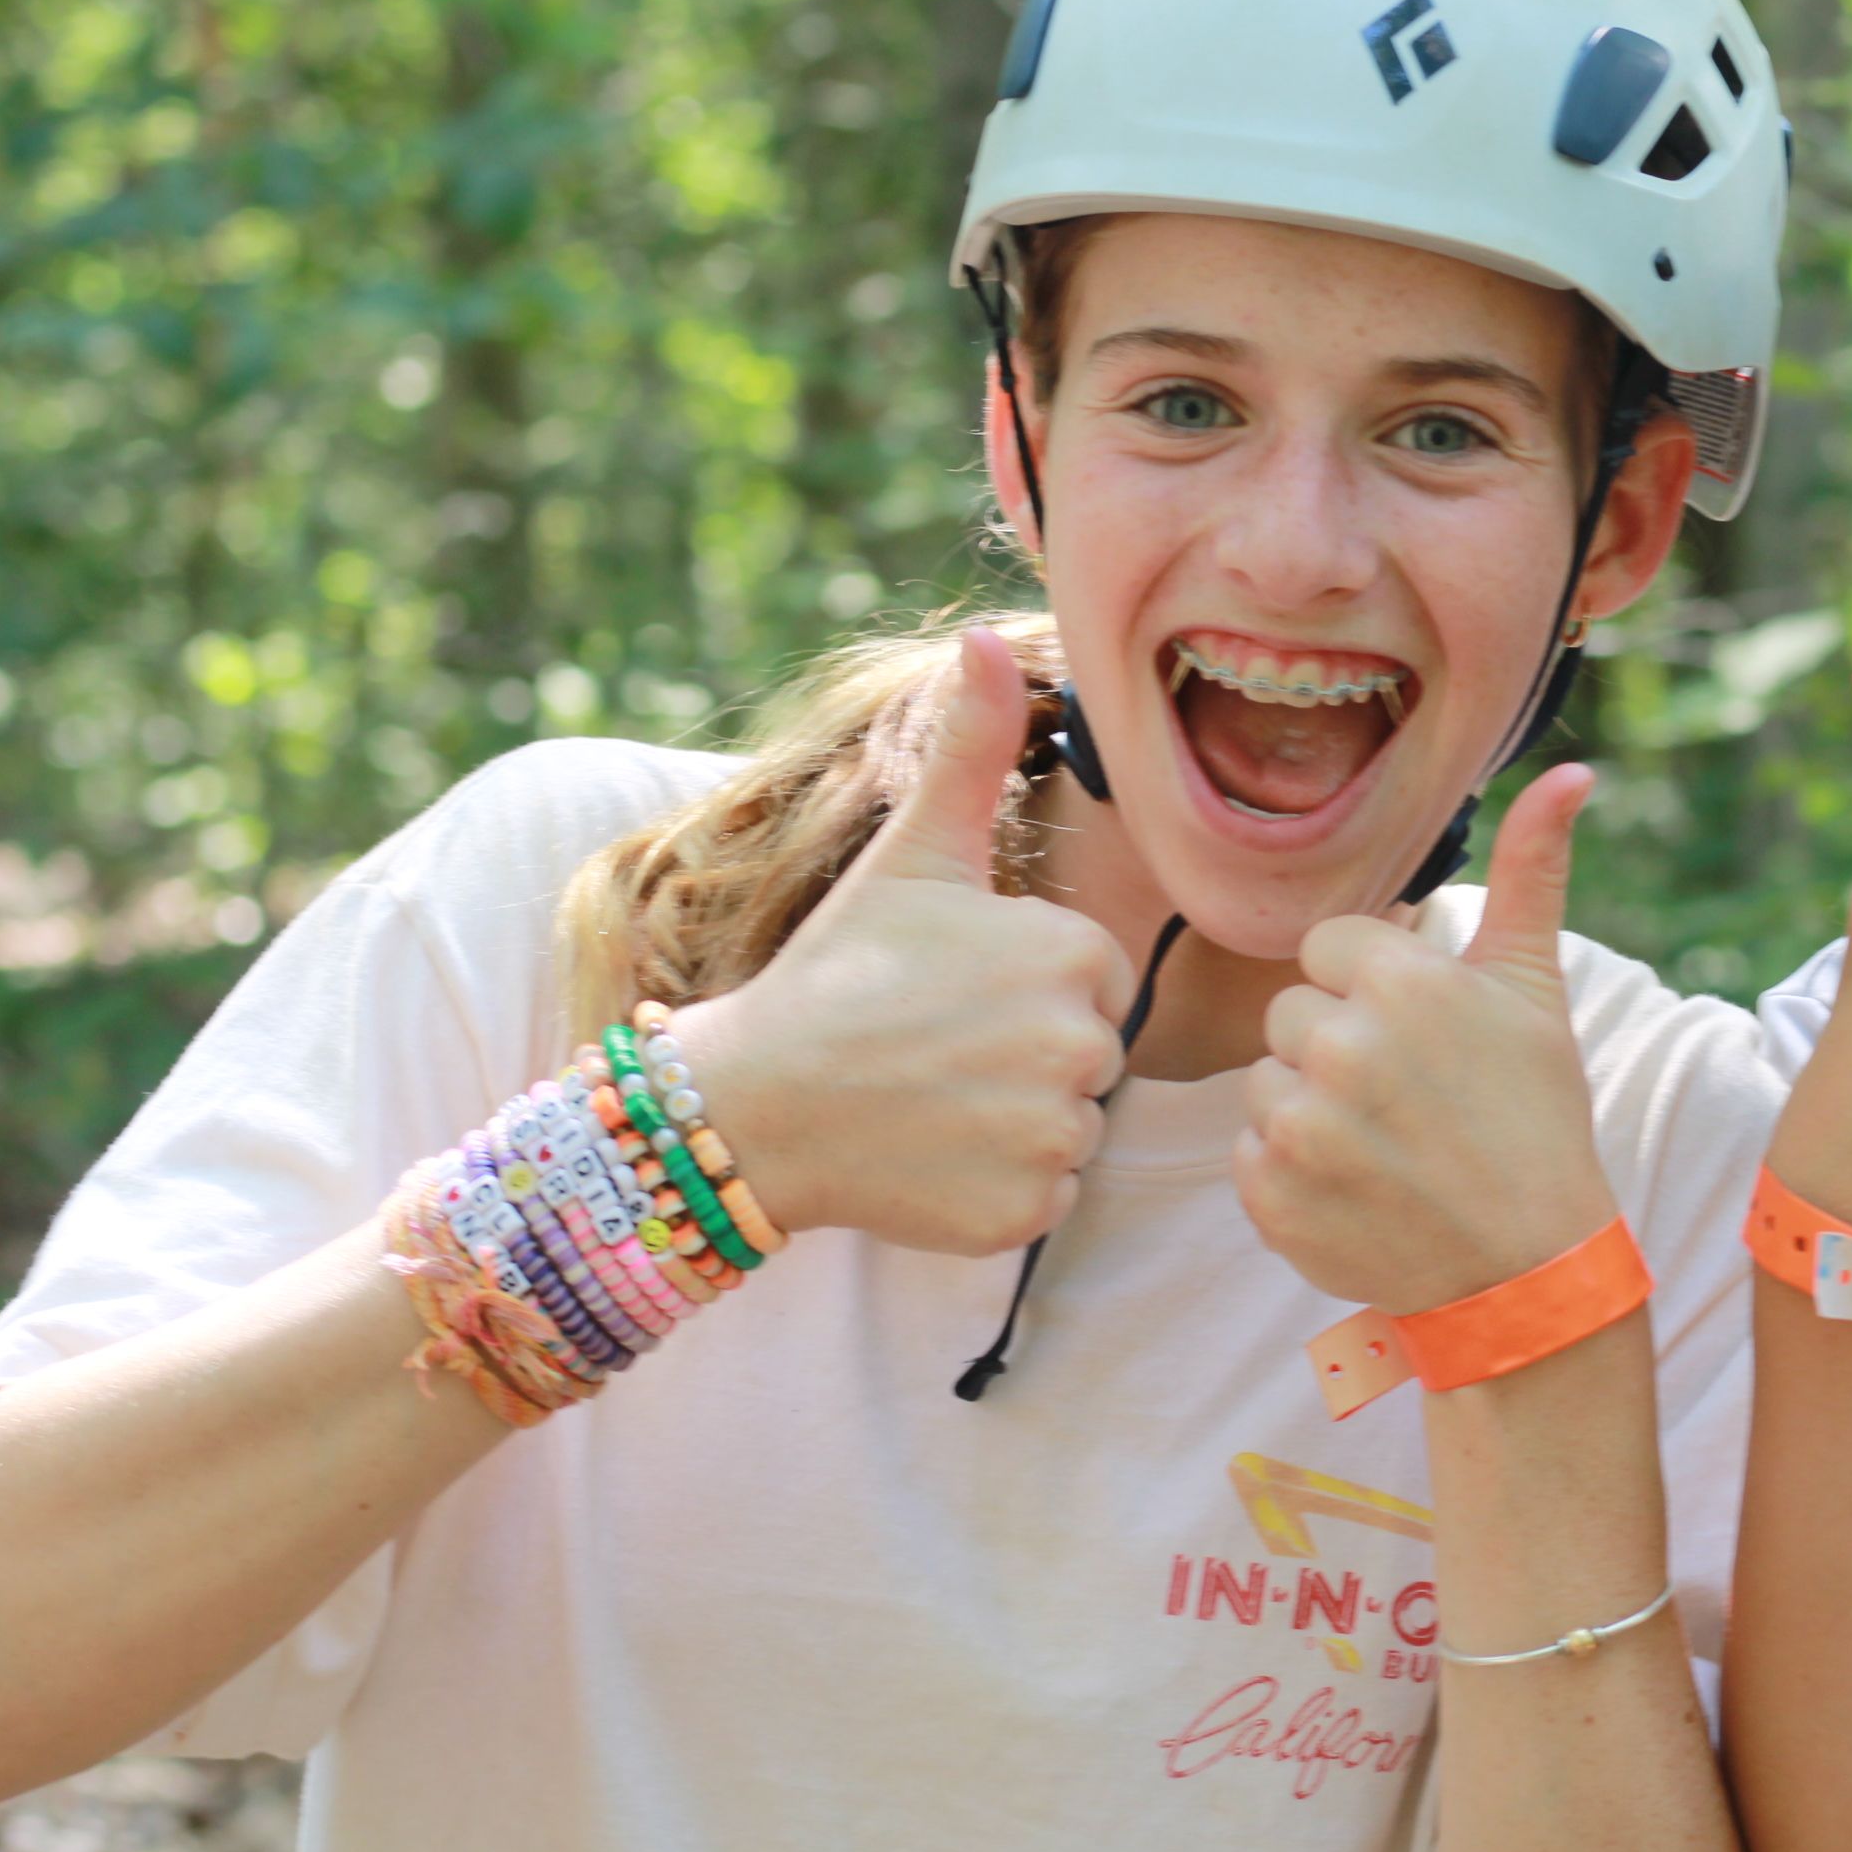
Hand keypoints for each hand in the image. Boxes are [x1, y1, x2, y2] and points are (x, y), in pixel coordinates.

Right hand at [670, 626, 1134, 1254]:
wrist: (753, 1101)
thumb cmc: (840, 972)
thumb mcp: (915, 854)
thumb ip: (971, 748)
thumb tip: (986, 637)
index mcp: (1075, 955)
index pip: (1098, 980)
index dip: (1028, 986)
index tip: (956, 990)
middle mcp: (1082, 1046)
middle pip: (1091, 1057)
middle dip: (1027, 1056)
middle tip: (936, 1046)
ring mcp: (1052, 1137)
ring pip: (1071, 1129)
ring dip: (1014, 1123)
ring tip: (931, 1098)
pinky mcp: (1025, 1214)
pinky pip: (1046, 1198)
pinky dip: (995, 1188)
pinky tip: (930, 1158)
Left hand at [1234, 764, 1622, 1316]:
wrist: (1527, 1268)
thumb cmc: (1536, 1116)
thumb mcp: (1537, 988)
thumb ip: (1534, 871)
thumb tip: (1573, 773)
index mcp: (1403, 981)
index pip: (1328, 950)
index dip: (1371, 992)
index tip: (1420, 1039)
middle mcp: (1343, 1046)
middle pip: (1291, 1016)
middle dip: (1337, 1049)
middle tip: (1407, 1099)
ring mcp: (1300, 1126)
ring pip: (1264, 1083)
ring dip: (1308, 1111)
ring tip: (1383, 1146)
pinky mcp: (1270, 1195)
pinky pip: (1248, 1155)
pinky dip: (1290, 1175)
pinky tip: (1356, 1189)